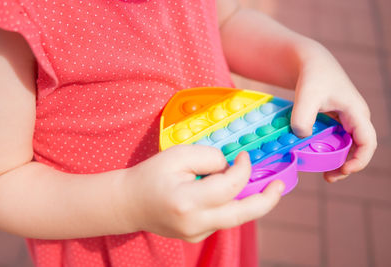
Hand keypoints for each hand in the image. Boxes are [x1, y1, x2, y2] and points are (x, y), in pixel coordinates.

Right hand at [120, 145, 283, 241]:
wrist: (130, 203)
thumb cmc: (151, 175)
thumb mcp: (178, 155)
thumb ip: (209, 157)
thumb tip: (231, 167)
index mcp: (188, 201)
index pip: (229, 186)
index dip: (243, 168)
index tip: (244, 156)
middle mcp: (195, 223)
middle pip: (242, 214)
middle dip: (267, 200)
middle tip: (280, 185)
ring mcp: (196, 234)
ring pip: (234, 218)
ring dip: (249, 201)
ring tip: (261, 186)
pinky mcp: (196, 237)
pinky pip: (222, 220)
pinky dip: (231, 206)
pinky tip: (228, 194)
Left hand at [291, 42, 376, 181]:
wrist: (309, 62)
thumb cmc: (312, 76)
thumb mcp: (306, 95)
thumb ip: (303, 116)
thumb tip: (301, 136)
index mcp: (355, 112)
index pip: (367, 142)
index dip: (359, 160)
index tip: (344, 170)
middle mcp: (355, 117)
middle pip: (359, 148)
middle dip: (347, 165)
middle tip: (329, 178)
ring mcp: (346, 119)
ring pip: (348, 145)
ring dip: (339, 160)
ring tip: (325, 174)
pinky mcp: (335, 119)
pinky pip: (337, 139)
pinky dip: (329, 150)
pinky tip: (315, 155)